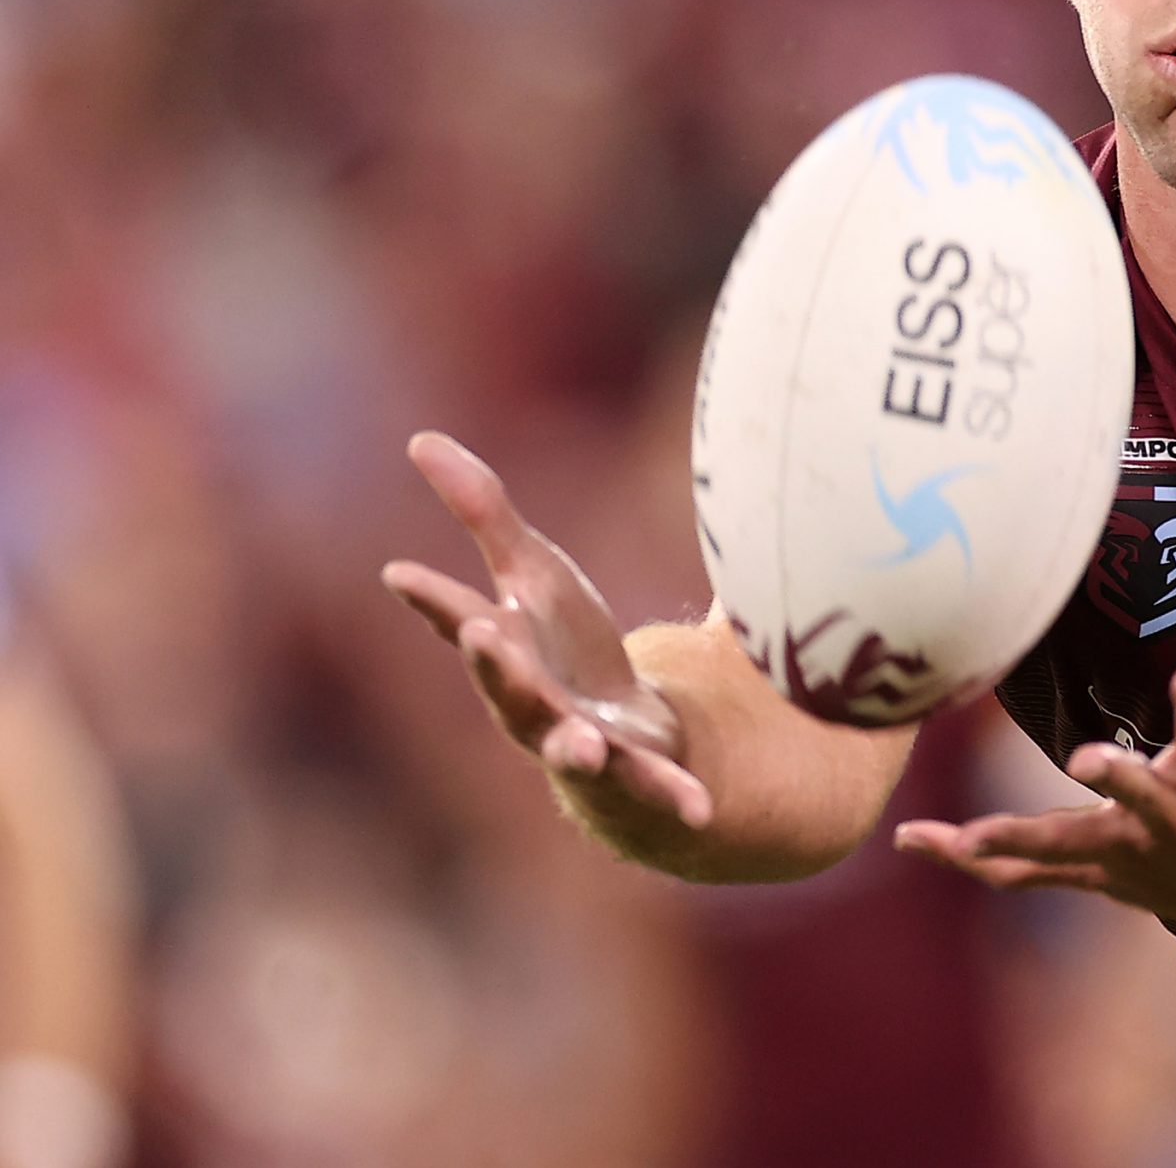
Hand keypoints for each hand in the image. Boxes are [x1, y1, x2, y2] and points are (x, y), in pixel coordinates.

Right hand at [382, 431, 712, 829]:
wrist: (612, 740)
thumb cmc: (562, 648)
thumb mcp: (533, 572)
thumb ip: (483, 514)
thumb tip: (421, 439)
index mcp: (508, 654)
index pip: (463, 621)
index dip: (434, 601)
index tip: (402, 574)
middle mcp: (533, 706)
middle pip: (509, 689)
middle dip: (495, 667)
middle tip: (480, 634)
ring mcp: (580, 747)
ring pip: (570, 749)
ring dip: (572, 746)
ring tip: (580, 744)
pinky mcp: (634, 775)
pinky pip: (655, 788)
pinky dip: (674, 795)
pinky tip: (702, 808)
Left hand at [893, 579, 1175, 957]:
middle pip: (1144, 798)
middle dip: (1121, 782)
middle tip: (1091, 760)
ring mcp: (1136, 855)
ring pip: (1071, 847)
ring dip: (1015, 839)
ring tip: (957, 834)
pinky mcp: (1105, 874)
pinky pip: (1033, 871)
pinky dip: (980, 857)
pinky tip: (921, 843)